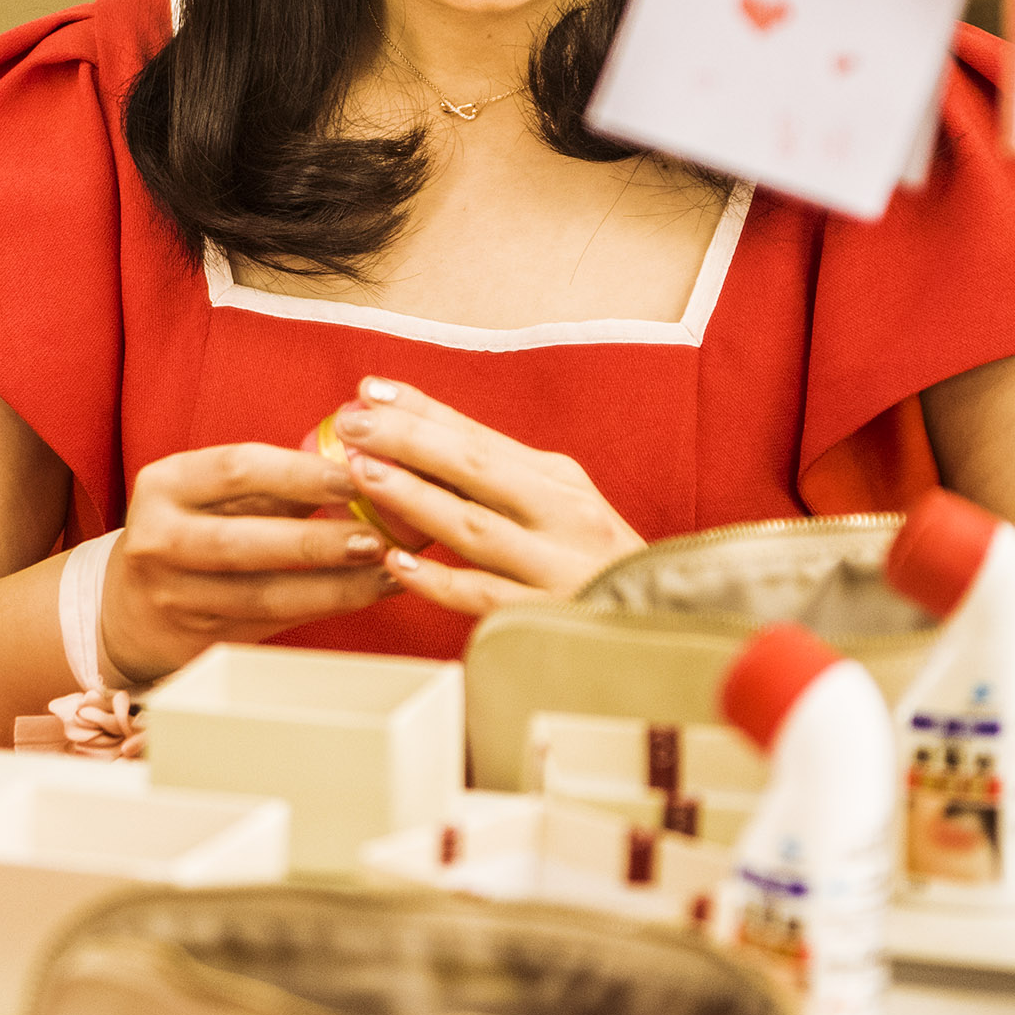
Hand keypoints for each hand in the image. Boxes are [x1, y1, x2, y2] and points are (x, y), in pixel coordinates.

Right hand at [99, 442, 394, 687]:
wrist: (128, 608)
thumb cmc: (190, 530)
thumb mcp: (211, 493)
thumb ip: (273, 480)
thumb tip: (356, 464)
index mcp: (165, 485)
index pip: (238, 470)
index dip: (301, 473)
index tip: (357, 474)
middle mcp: (159, 540)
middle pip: (246, 542)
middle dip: (318, 541)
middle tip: (377, 536)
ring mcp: (175, 596)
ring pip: (265, 595)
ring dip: (336, 584)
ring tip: (388, 568)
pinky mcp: (198, 640)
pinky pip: (274, 623)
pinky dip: (326, 607)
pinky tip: (368, 592)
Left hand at [322, 377, 644, 617]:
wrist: (661, 625)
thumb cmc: (592, 563)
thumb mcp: (558, 507)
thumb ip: (499, 479)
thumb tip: (421, 438)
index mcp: (559, 481)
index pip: (480, 436)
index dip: (423, 411)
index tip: (370, 389)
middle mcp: (562, 515)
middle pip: (477, 469)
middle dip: (410, 441)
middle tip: (353, 424)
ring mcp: (555, 567)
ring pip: (475, 528)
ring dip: (415, 498)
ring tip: (363, 474)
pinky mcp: (545, 617)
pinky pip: (483, 597)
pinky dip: (438, 580)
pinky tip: (396, 563)